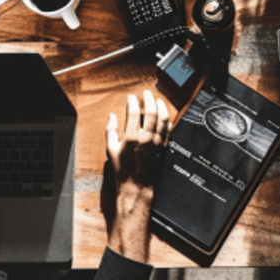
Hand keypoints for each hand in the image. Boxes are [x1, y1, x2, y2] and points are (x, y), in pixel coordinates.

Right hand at [104, 90, 170, 259]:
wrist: (136, 186)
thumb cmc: (122, 170)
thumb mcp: (111, 150)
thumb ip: (111, 131)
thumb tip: (112, 116)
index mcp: (131, 137)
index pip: (134, 112)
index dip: (132, 102)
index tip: (131, 97)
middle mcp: (146, 138)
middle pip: (151, 112)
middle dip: (148, 99)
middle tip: (146, 93)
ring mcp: (157, 142)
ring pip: (162, 119)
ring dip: (160, 107)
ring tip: (157, 100)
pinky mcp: (163, 148)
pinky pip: (168, 130)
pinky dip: (167, 120)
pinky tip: (165, 115)